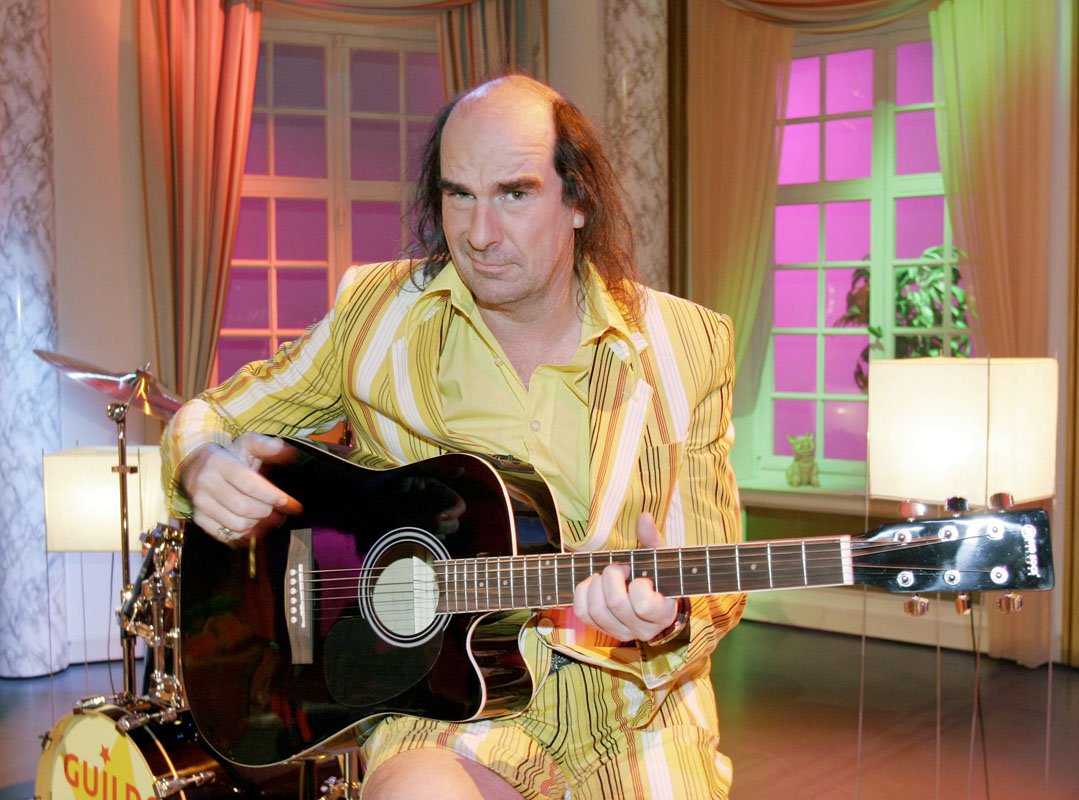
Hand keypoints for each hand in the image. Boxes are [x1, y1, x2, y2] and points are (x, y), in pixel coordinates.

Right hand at [180, 432, 301, 543]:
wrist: (196, 466)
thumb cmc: (228, 457)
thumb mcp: (246, 444)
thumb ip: (266, 446)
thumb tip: (285, 450)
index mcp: (220, 464)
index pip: (249, 484)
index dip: (270, 495)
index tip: (285, 501)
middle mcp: (207, 484)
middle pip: (244, 507)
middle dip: (266, 510)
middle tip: (275, 507)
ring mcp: (201, 503)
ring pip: (237, 524)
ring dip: (256, 523)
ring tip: (262, 513)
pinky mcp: (199, 518)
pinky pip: (227, 535)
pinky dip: (243, 533)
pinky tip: (250, 523)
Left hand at [572, 513, 679, 641]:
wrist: (651, 599)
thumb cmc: (656, 576)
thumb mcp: (659, 558)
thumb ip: (652, 539)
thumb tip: (644, 518)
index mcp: (663, 614)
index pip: (643, 605)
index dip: (637, 584)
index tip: (640, 575)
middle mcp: (643, 630)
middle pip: (615, 603)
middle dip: (611, 576)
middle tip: (619, 567)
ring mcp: (622, 633)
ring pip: (596, 610)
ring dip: (596, 584)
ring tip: (605, 575)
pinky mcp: (602, 630)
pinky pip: (582, 613)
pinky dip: (582, 593)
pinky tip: (593, 582)